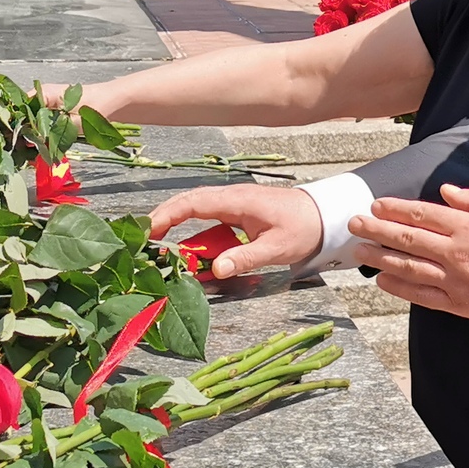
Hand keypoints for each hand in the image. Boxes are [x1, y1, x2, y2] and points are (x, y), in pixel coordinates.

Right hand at [146, 183, 323, 275]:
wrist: (324, 216)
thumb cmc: (303, 227)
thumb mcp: (276, 247)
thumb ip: (246, 257)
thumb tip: (217, 269)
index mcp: (237, 200)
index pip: (193, 202)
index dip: (167, 214)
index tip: (149, 230)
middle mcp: (231, 198)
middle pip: (188, 204)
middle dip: (164, 220)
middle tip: (144, 240)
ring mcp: (233, 205)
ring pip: (197, 213)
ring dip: (179, 228)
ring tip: (160, 248)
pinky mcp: (237, 215)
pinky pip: (210, 223)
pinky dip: (197, 236)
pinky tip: (191, 254)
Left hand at [348, 186, 468, 319]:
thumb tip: (445, 191)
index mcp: (467, 226)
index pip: (423, 215)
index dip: (396, 209)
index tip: (376, 205)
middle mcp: (455, 252)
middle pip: (408, 238)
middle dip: (377, 230)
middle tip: (354, 224)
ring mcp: (454, 279)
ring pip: (409, 266)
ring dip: (380, 257)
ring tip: (358, 251)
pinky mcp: (457, 303)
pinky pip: (422, 294)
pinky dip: (400, 287)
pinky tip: (382, 280)